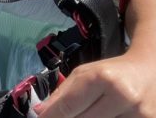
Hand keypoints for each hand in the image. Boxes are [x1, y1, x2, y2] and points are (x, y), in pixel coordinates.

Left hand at [33, 53, 153, 116]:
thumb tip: (40, 113)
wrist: (150, 71)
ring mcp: (139, 114)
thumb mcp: (84, 74)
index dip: (52, 116)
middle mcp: (122, 95)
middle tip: (59, 116)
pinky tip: (102, 115)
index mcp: (102, 78)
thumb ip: (62, 93)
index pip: (69, 106)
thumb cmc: (112, 72)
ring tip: (86, 112)